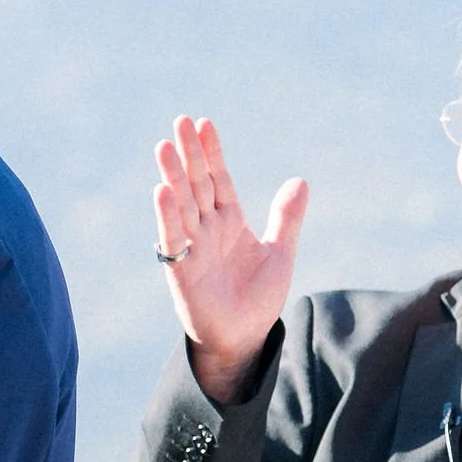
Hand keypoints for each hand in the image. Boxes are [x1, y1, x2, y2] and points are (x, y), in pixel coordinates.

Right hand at [153, 116, 308, 403]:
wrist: (245, 339)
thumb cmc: (257, 299)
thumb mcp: (279, 252)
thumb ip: (287, 217)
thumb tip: (299, 180)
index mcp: (229, 222)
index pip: (218, 179)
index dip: (212, 153)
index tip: (204, 124)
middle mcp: (207, 230)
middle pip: (196, 184)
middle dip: (189, 154)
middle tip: (180, 121)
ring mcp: (193, 248)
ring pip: (182, 205)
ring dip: (173, 176)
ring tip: (165, 147)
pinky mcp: (183, 271)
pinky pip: (173, 238)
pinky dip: (168, 215)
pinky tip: (162, 190)